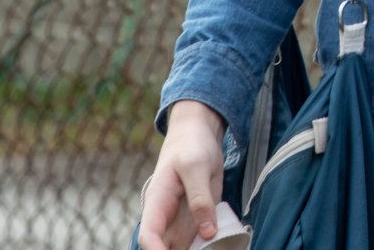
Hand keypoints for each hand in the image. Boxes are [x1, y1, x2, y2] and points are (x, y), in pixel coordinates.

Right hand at [137, 100, 226, 249]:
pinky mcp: (196, 219)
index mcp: (157, 202)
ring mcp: (180, 220)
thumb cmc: (191, 146)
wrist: (198, 135)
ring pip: (181, 247)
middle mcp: (166, 217)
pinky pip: (198, 240)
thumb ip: (200, 198)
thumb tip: (207, 232)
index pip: (148, 234)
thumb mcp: (197, 167)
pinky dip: (208, 247)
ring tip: (217, 248)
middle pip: (164, 247)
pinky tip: (224, 245)